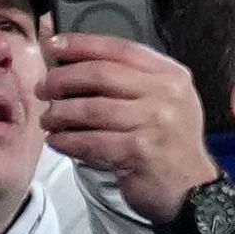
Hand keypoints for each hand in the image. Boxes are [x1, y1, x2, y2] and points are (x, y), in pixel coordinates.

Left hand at [38, 34, 210, 225]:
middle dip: (63, 79)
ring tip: (48, 119)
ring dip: (61, 113)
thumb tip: (71, 57)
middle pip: (101, 74)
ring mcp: (155, 122)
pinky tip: (57, 141)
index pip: (119, 48)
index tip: (52, 46)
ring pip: (92, 108)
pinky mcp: (141, 151)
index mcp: (169, 74)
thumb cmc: (165, 142)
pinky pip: (92, 140)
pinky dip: (68, 140)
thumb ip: (126, 78)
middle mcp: (167, 93)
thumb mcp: (159, 101)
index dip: (81, 44)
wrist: (191, 189)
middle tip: (43, 88)